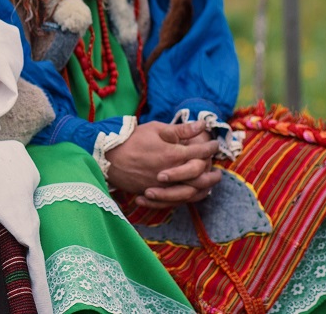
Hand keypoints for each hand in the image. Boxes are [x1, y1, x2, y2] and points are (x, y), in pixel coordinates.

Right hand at [105, 120, 220, 207]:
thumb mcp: (156, 129)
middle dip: (212, 171)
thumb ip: (180, 130)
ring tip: (211, 182)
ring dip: (205, 187)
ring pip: (191, 191)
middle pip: (200, 176)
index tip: (214, 144)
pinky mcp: (155, 193)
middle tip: (218, 167)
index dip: (209, 148)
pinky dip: (189, 197)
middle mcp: (171, 173)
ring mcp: (163, 186)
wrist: (108, 157)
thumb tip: (202, 124)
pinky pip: (177, 200)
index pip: (199, 152)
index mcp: (172, 154)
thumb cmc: (131, 139)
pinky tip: (194, 193)